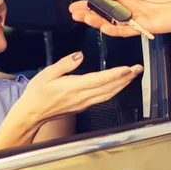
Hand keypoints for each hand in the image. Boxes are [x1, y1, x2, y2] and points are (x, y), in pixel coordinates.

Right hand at [14, 52, 142, 126]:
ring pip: (108, 94)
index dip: (116, 74)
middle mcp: (81, 97)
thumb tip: (79, 55)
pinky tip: (117, 86)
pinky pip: (102, 98)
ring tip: (132, 75)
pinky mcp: (82, 106)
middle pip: (109, 88)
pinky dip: (113, 91)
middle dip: (125, 78)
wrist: (32, 114)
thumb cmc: (37, 93)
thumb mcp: (47, 74)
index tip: (128, 68)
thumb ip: (65, 64)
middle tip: (138, 69)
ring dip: (122, 85)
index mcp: (73, 87)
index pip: (100, 80)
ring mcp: (83, 103)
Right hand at [69, 0, 170, 37]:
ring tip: (85, 19)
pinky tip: (103, 27)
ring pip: (111, 24)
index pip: (105, 3)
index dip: (91, 4)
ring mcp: (134, 20)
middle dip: (88, 14)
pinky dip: (114, 29)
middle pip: (104, 14)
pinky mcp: (142, 28)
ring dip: (97, 22)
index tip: (78, 5)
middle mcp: (129, 11)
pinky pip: (125, 31)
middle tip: (75, 14)